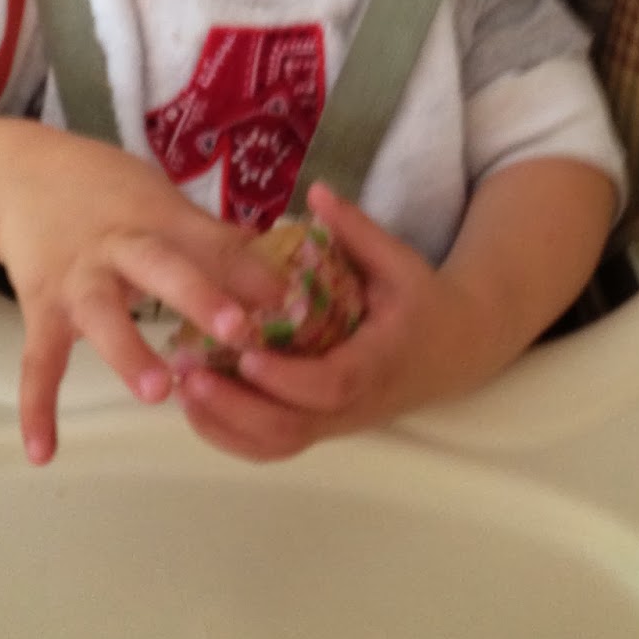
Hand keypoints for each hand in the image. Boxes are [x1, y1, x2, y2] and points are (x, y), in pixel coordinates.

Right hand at [0, 115, 283, 464]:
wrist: (24, 176)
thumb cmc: (110, 193)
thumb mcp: (162, 201)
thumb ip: (215, 241)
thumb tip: (284, 274)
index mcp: (160, 219)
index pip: (213, 242)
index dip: (252, 269)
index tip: (291, 299)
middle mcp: (120, 246)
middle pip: (160, 267)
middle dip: (199, 296)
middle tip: (238, 331)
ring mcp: (77, 279)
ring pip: (101, 315)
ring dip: (129, 352)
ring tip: (157, 392)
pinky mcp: (41, 309)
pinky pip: (39, 362)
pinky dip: (37, 407)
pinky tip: (43, 452)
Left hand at [174, 182, 474, 460]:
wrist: (456, 350)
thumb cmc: (422, 301)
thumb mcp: (399, 261)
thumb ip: (357, 230)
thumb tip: (315, 191)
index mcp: (379, 360)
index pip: (331, 383)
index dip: (287, 377)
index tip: (246, 353)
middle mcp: (355, 403)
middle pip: (293, 428)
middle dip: (236, 406)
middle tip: (190, 372)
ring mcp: (337, 422)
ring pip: (278, 444)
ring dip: (226, 424)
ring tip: (183, 386)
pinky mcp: (322, 426)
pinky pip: (274, 447)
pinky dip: (232, 436)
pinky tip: (197, 407)